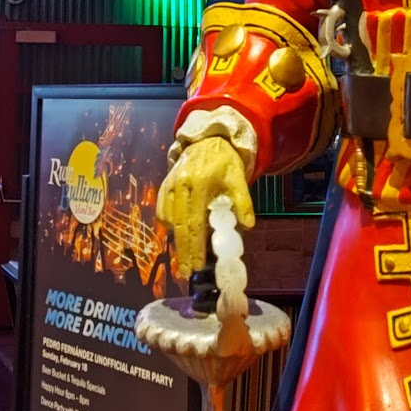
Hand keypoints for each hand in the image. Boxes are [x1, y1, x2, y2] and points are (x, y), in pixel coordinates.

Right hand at [155, 136, 254, 276]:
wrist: (208, 140)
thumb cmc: (225, 162)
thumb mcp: (238, 179)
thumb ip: (243, 202)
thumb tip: (247, 225)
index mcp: (198, 184)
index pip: (194, 222)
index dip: (195, 245)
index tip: (197, 264)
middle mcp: (180, 185)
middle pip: (179, 225)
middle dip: (182, 251)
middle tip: (185, 271)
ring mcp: (170, 184)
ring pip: (168, 219)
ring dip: (175, 240)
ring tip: (182, 258)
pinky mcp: (165, 184)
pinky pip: (162, 209)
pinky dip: (167, 224)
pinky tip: (175, 235)